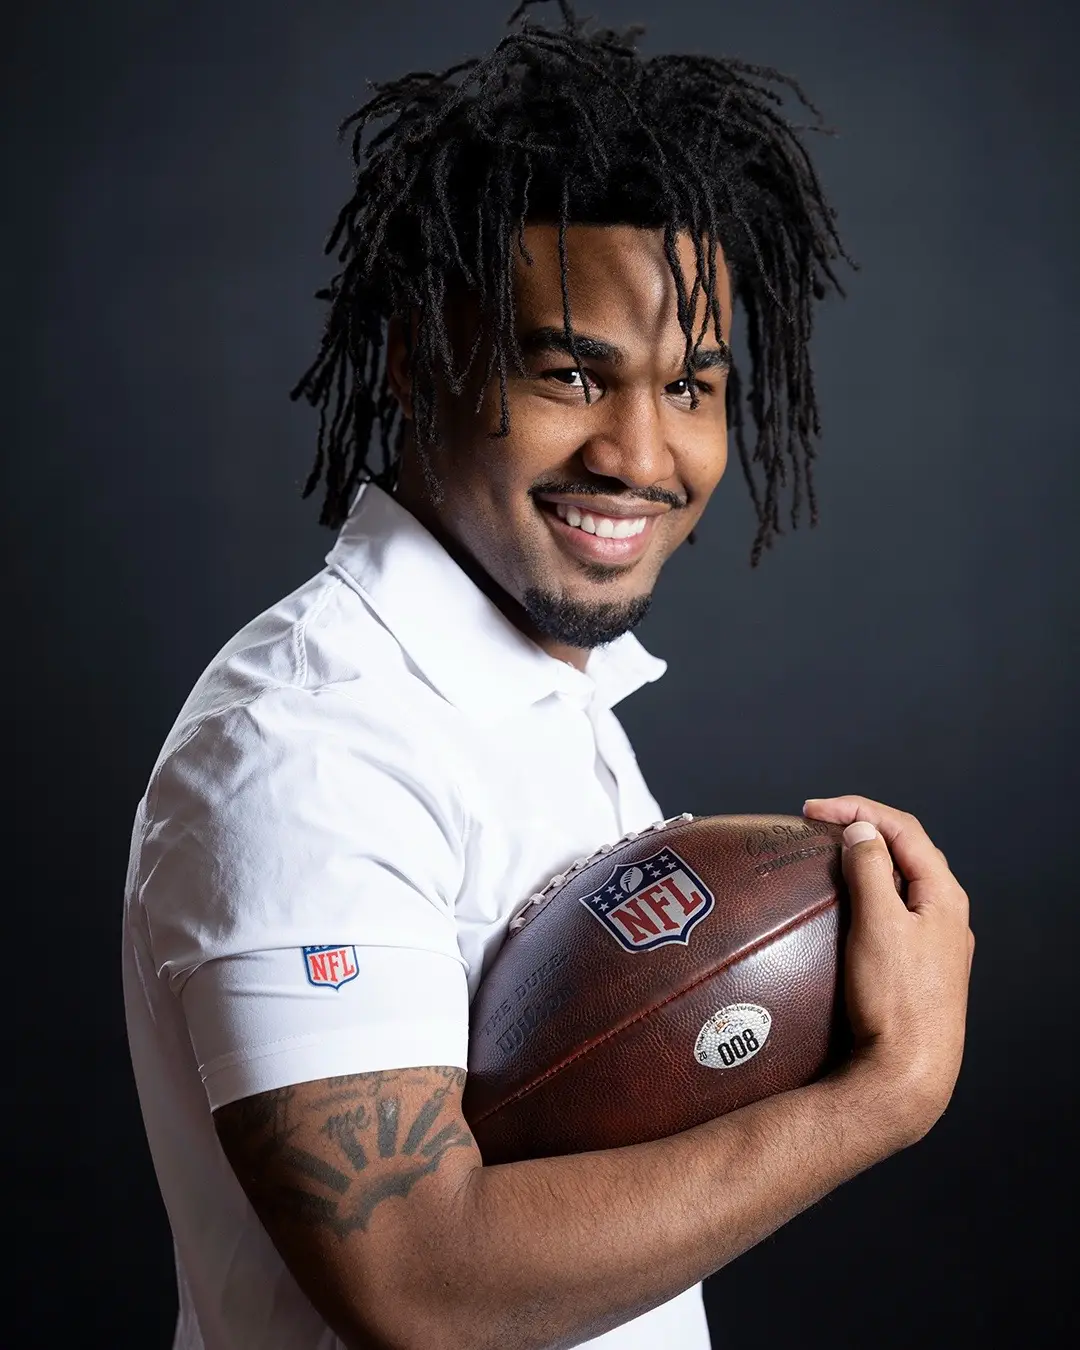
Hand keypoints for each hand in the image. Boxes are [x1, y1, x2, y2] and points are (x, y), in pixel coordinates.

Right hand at [802, 794, 973, 1147]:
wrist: (908, 1074)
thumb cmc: (895, 999)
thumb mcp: (878, 924)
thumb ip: (869, 869)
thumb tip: (862, 831)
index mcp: (944, 896)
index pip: (904, 829)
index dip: (858, 809)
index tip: (812, 811)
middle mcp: (946, 914)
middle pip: (906, 851)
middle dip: (862, 829)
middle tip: (816, 827)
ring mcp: (935, 942)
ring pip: (901, 882)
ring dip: (866, 861)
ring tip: (826, 858)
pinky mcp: (919, 967)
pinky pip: (895, 911)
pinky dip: (868, 892)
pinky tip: (844, 906)